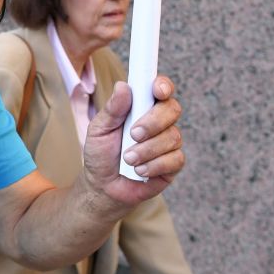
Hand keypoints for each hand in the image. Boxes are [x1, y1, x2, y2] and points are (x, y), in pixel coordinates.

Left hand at [83, 76, 183, 206]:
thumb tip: (123, 86)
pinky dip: (154, 166)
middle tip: (133, 135)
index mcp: (142, 107)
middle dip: (153, 123)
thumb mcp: (99, 130)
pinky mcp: (173, 164)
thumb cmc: (101, 154)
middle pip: (172, 110)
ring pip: (172, 137)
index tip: (157, 91)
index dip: (163, 86)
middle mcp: (159, 122)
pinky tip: (139, 171)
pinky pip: (175, 159)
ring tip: (128, 159)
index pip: (160, 89)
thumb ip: (113, 109)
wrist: (103, 187)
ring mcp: (168, 142)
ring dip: (147, 150)